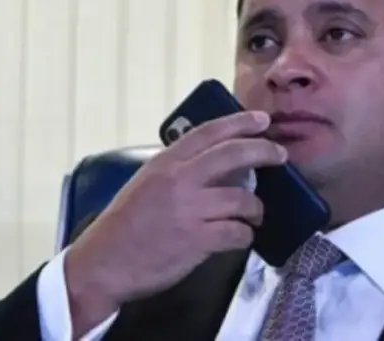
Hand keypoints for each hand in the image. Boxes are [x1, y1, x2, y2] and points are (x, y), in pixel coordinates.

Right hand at [63, 111, 285, 333]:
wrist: (104, 262)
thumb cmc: (125, 223)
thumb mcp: (147, 182)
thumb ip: (178, 170)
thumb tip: (214, 162)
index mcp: (166, 162)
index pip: (209, 132)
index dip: (240, 123)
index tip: (262, 120)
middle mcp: (179, 180)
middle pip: (233, 154)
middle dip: (263, 150)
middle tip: (279, 154)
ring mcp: (189, 210)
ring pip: (242, 199)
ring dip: (256, 207)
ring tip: (256, 214)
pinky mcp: (196, 240)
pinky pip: (236, 232)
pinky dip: (245, 234)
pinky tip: (242, 237)